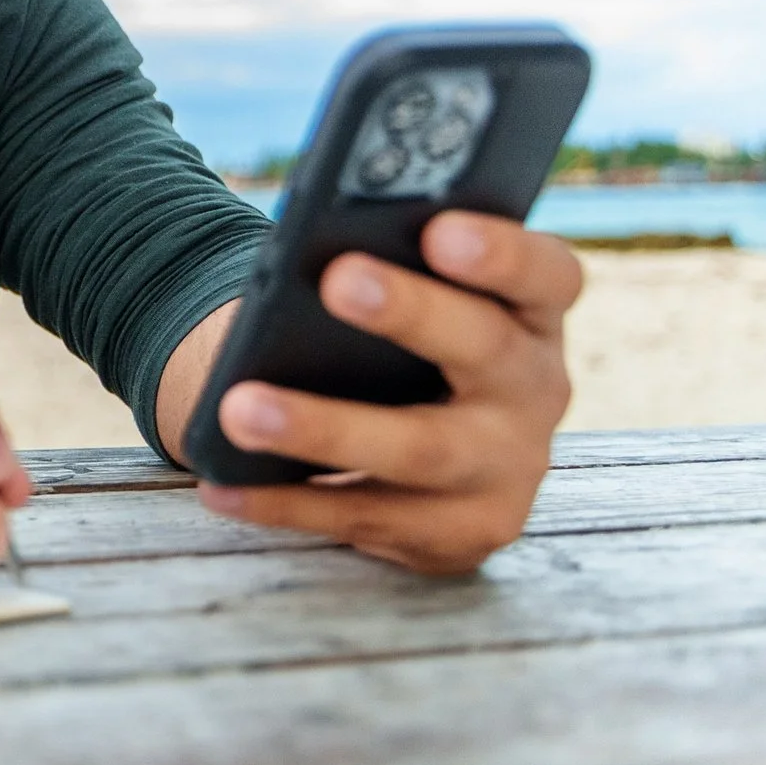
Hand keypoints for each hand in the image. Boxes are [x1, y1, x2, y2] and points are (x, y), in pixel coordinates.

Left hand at [195, 211, 580, 574]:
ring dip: (325, 428)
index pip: (545, 273)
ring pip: (420, 449)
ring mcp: (508, 470)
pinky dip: (284, 501)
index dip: (504, 251)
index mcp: (530, 312)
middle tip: (337, 279)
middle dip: (412, 312)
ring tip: (241, 408)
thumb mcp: (405, 301)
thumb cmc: (394, 345)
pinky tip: (220, 484)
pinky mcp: (461, 535)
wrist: (408, 446)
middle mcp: (535, 390)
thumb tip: (310, 255)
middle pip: (485, 347)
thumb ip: (382, 267)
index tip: (442, 229)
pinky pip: (366, 516)